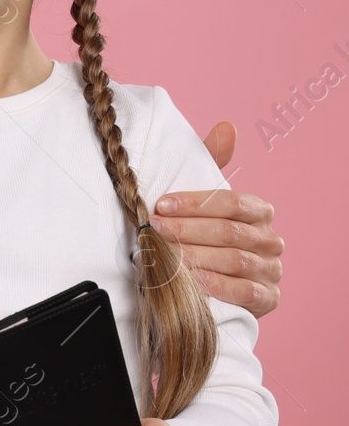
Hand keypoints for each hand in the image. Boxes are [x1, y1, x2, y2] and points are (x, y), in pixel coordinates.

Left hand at [151, 120, 282, 316]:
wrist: (210, 283)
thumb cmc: (204, 234)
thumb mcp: (204, 200)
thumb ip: (212, 164)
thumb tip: (226, 127)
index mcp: (259, 211)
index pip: (231, 202)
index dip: (194, 203)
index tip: (160, 205)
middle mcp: (271, 240)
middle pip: (229, 232)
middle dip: (187, 230)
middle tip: (154, 229)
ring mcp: (271, 270)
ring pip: (235, 260)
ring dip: (196, 256)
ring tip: (165, 254)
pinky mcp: (268, 298)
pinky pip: (245, 292)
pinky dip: (216, 286)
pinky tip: (191, 281)